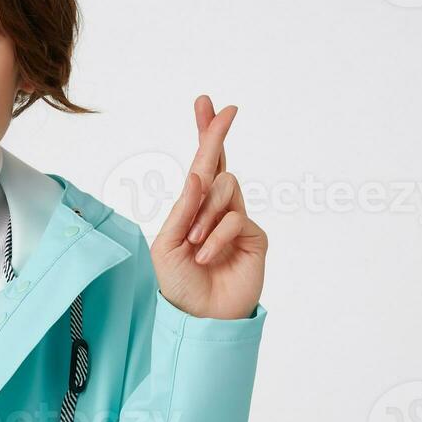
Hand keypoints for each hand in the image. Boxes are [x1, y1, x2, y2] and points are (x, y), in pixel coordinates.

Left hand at [150, 95, 267, 319]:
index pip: (200, 165)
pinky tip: (206, 255)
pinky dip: (217, 235)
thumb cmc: (179, 283)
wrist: (200, 318)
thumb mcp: (167, 244)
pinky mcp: (254, 237)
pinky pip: (236, 218)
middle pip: (219, 162)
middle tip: (227, 110)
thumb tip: (198, 175)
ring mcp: (236, 221)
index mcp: (192, 207)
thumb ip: (183, 210)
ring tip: (194, 243)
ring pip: (226, 189)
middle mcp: (216, 209)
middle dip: (217, 135)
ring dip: (205, 214)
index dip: (205, 134)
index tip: (207, 103)